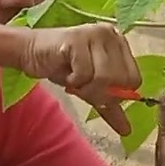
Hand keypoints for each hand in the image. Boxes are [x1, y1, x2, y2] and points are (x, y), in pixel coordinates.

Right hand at [20, 22, 142, 135]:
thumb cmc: (63, 66)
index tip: (96, 94)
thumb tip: (126, 131)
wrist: (30, 52)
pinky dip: (73, 82)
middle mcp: (111, 35)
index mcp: (119, 43)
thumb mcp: (90, 87)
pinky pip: (84, 74)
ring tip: (73, 81)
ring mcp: (94, 34)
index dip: (116, 94)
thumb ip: (109, 105)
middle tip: (81, 88)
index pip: (134, 79)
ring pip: (104, 78)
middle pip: (120, 81)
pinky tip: (66, 74)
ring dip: (85, 89)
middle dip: (99, 93)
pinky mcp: (77, 39)